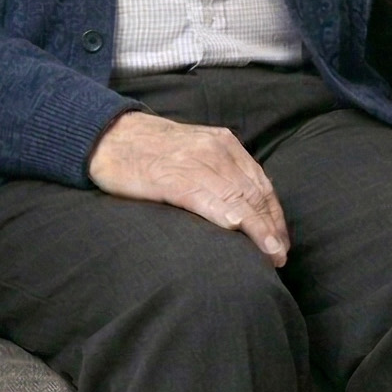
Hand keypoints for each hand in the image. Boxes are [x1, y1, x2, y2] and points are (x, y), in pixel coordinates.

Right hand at [88, 110, 290, 264]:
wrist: (110, 135)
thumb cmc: (151, 150)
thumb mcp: (195, 151)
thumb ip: (218, 171)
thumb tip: (241, 205)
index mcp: (225, 144)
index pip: (261, 183)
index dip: (274, 214)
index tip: (281, 240)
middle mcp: (217, 150)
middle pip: (254, 193)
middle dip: (272, 227)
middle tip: (280, 255)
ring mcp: (196, 162)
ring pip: (237, 198)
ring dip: (258, 229)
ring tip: (270, 255)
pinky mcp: (172, 177)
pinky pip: (205, 197)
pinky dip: (225, 215)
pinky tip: (238, 231)